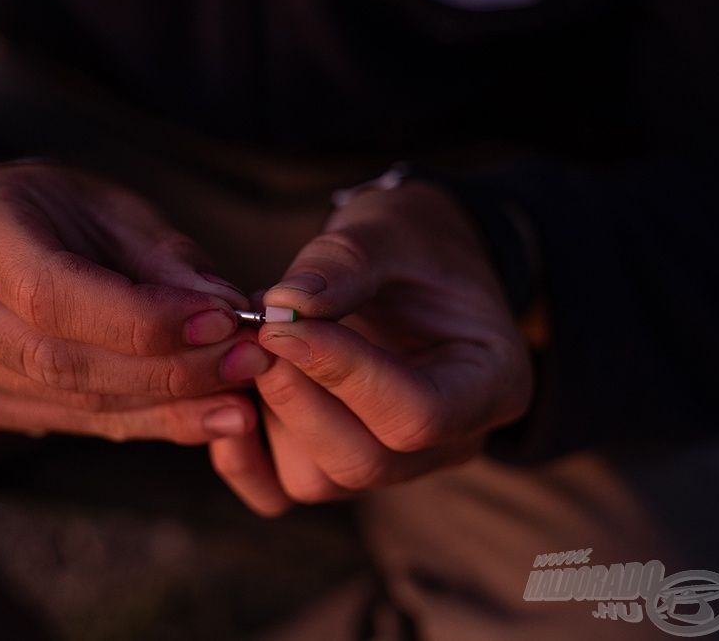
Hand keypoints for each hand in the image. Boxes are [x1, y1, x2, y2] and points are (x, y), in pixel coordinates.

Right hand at [0, 162, 271, 441]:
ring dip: (168, 407)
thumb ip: (165, 260)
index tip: (224, 322)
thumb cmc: (59, 208)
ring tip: (241, 399)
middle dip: (167, 370)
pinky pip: (77, 422)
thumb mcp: (113, 206)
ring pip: (73, 402)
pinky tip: (206, 417)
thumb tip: (229, 312)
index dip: (141, 320)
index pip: (51, 294)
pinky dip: (149, 422)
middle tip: (248, 363)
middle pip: (60, 360)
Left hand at [209, 184, 532, 514]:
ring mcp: (392, 462)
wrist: (412, 264)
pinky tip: (227, 393)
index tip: (283, 324)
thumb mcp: (390, 230)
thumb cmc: (415, 243)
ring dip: (269, 415)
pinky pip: (281, 488)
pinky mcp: (337, 465)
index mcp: (491, 385)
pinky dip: (242, 453)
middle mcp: (447, 442)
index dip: (344, 374)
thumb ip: (344, 264)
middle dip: (297, 398)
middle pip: (365, 462)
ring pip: (318, 480)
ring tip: (253, 345)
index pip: (419, 414)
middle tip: (257, 332)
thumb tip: (282, 306)